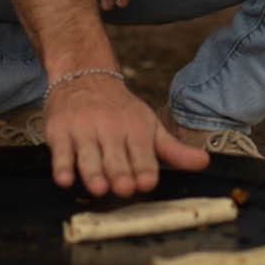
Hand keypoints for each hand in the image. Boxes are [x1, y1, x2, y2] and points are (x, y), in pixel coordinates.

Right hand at [45, 74, 208, 196]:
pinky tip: (64, 178)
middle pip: (115, 158)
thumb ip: (174, 150)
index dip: (144, 169)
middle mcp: (109, 129)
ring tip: (98, 187)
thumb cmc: (121, 110)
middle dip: (120, 174)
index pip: (142, 154)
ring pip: (88, 157)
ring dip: (93, 172)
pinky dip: (61, 166)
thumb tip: (204, 163)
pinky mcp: (60, 133)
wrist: (84, 76)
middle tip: (124, 188)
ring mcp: (83, 131)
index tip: (146, 183)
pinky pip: (60, 152)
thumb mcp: (149, 126)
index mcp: (135, 128)